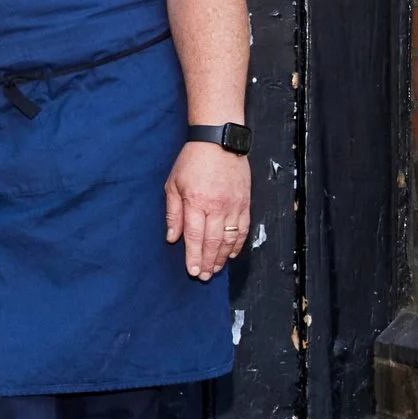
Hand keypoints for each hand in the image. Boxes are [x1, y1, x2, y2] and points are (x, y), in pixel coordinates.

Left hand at [166, 139, 251, 281]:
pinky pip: (243, 229)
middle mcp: (216, 207)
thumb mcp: (173, 184)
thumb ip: (173, 213)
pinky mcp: (245, 203)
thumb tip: (172, 237)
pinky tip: (231, 254)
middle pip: (213, 242)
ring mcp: (234, 206)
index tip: (193, 271)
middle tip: (204, 276)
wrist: (220, 142)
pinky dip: (238, 244)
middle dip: (208, 262)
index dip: (193, 256)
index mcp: (196, 202)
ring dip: (222, 257)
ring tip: (216, 269)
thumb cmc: (192, 161)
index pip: (194, 236)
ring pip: (229, 239)